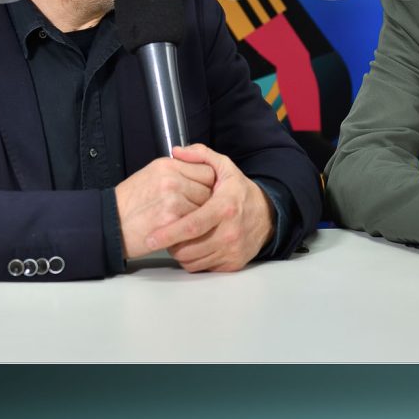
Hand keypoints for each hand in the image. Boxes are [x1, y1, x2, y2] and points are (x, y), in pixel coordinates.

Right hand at [115, 156, 215, 259]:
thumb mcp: (151, 175)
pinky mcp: (171, 220)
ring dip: (199, 217)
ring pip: (205, 208)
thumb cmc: (129, 202)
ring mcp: (173, 199)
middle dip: (206, 201)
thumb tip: (200, 176)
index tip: (202, 194)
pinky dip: (191, 230)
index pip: (207, 170)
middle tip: (195, 211)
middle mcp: (172, 178)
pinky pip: (195, 224)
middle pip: (209, 189)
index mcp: (168, 165)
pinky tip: (181, 231)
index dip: (207, 184)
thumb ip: (176, 172)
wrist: (108, 223)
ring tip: (185, 222)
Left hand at [144, 144, 275, 271]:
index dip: (168, 233)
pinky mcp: (232, 264)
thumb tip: (177, 151)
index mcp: (225, 207)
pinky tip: (195, 246)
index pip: (192, 226)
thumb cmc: (240, 192)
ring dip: (180, 252)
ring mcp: (232, 250)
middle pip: (188, 248)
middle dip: (170, 244)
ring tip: (180, 238)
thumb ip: (201, 155)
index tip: (150, 238)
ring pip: (192, 261)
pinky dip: (193, 260)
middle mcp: (230, 232)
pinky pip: (202, 267)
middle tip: (165, 234)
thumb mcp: (225, 167)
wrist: (267, 215)